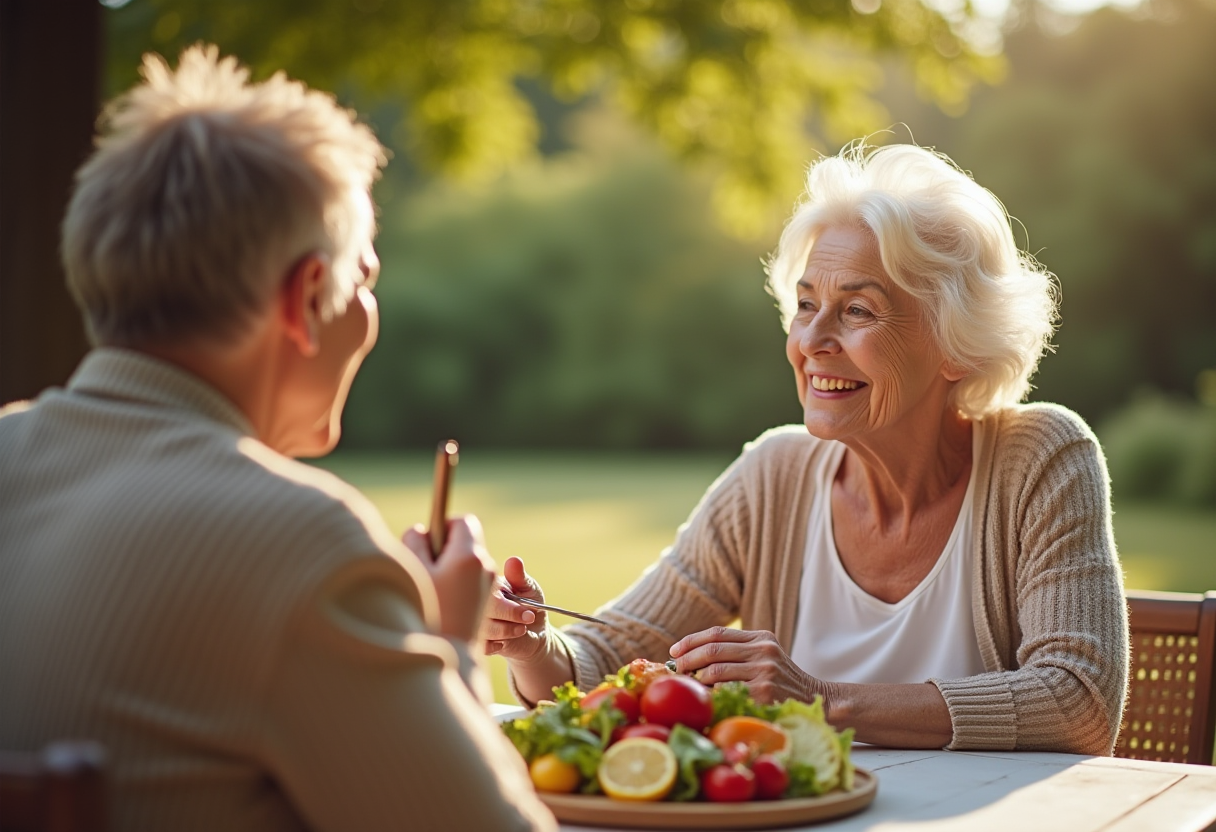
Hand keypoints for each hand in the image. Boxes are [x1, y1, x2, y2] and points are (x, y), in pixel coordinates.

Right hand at [402, 515, 494, 642]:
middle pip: (466, 545)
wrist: (450, 666)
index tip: (428, 542)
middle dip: (445, 551)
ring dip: (450, 571)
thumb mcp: (416, 573)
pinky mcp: (485, 606)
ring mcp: (487, 589)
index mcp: (469, 556)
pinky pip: (471, 587)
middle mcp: (485, 569)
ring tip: (433, 589)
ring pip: (468, 567)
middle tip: (426, 568)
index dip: (443, 527)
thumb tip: (421, 531)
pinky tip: (442, 605)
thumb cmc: (428, 615)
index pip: (463, 523)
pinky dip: (456, 590)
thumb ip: (415, 541)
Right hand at [482, 556, 549, 661]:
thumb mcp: (529, 588)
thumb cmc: (531, 605)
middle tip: (528, 617)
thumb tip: (513, 560)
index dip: (505, 599)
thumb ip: (519, 577)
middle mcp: (476, 602)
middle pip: (481, 607)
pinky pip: (482, 645)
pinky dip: (497, 644)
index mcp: (486, 585)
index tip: (526, 604)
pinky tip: (506, 641)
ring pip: (482, 627)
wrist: (535, 634)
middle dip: (509, 614)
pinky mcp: (480, 642)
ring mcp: (476, 622)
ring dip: (506, 630)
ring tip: (521, 629)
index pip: (485, 587)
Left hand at [668, 627, 823, 704]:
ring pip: (716, 671)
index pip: (718, 633)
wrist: (816, 701)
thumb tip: (691, 660)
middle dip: (688, 660)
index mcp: (761, 637)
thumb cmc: (782, 684)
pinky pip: (727, 692)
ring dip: (696, 680)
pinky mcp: (765, 692)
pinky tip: (704, 699)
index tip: (674, 651)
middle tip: (675, 669)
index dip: (691, 641)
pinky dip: (711, 695)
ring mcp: (765, 671)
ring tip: (687, 685)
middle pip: (713, 649)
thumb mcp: (766, 659)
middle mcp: (764, 650)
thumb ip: (738, 653)